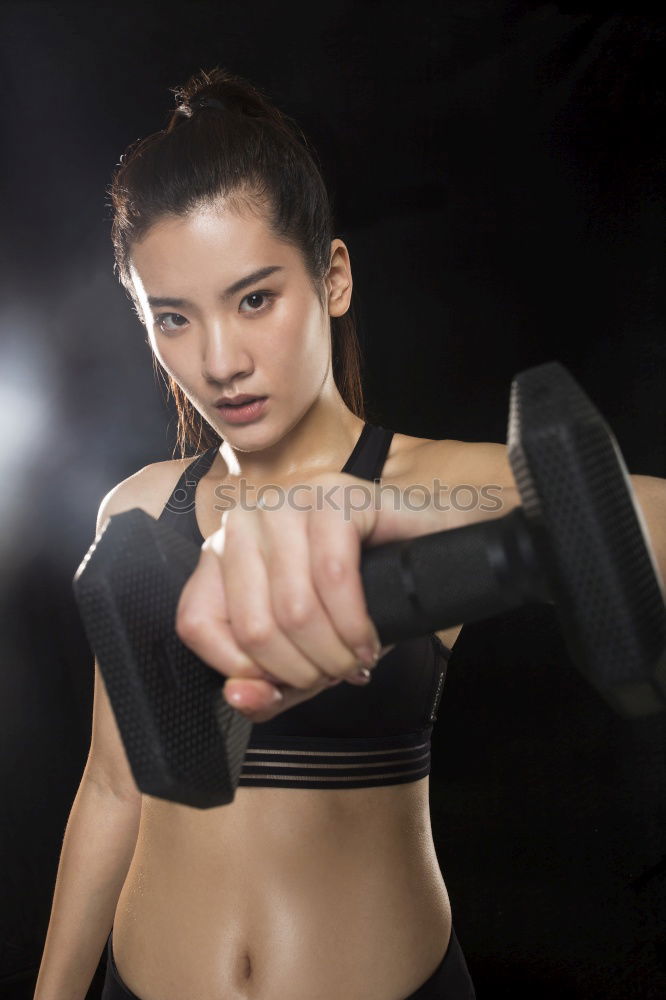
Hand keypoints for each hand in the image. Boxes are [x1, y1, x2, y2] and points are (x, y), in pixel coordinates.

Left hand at [175, 471, 519, 722]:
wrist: (428, 548)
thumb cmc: (361, 598)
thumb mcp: (305, 655)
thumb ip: (265, 686)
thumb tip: (239, 695)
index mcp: (221, 555)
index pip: (196, 623)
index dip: (245, 670)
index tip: (287, 682)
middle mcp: (243, 522)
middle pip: (252, 627)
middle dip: (304, 669)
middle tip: (336, 671)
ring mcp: (287, 503)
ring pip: (293, 608)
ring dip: (334, 653)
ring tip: (357, 657)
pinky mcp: (334, 496)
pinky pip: (333, 576)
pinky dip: (356, 623)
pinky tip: (369, 638)